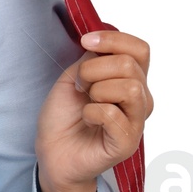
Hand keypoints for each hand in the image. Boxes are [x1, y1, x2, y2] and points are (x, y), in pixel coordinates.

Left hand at [35, 29, 152, 191]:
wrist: (52, 151)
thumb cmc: (64, 116)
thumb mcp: (73, 77)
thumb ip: (92, 59)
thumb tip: (102, 43)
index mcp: (130, 80)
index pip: (140, 49)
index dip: (114, 40)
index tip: (85, 42)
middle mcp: (140, 100)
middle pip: (130, 65)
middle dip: (94, 69)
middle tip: (80, 86)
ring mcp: (135, 122)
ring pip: (131, 89)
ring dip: (97, 90)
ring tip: (86, 102)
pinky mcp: (126, 143)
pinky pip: (114, 115)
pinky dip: (91, 112)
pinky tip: (86, 119)